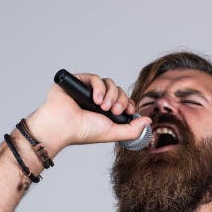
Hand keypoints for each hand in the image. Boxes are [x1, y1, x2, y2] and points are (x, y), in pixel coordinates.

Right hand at [25, 73, 151, 155]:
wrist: (63, 126)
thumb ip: (133, 130)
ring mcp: (88, 90)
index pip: (123, 101)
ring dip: (111, 95)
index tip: (129, 112)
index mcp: (105, 112)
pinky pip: (96, 77)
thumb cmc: (83, 132)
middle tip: (114, 111)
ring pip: (109, 83)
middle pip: (119, 91)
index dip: (129, 104)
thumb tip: (149, 121)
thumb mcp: (113, 133)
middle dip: (121, 100)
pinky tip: (96, 99)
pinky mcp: (78, 81)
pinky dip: (99, 87)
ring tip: (103, 107)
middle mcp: (97, 100)